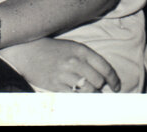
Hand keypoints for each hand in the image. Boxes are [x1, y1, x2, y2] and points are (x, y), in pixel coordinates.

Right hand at [0, 37, 120, 92]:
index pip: (105, 67)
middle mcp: (75, 62)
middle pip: (98, 80)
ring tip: (91, 94)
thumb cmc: (54, 50)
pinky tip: (80, 97)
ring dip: (92, 94)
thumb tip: (103, 76)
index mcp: (82, 51)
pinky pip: (73, 96)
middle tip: (99, 89)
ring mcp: (65, 74)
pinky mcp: (55, 85)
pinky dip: (79, 98)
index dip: (114, 79)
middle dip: (101, 87)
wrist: (29, 52)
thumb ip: (88, 60)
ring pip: (87, 90)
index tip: (117, 87)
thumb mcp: (74, 48)